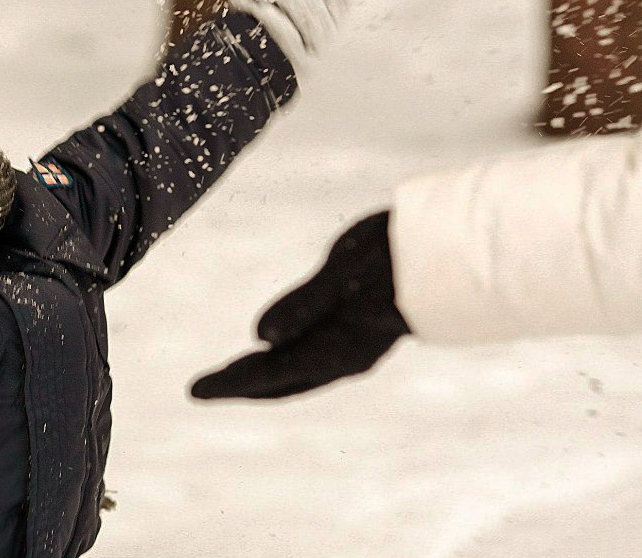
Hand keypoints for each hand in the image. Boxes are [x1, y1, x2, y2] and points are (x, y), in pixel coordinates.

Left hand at [190, 211, 408, 399]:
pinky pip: (310, 357)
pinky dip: (283, 361)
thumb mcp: (343, 275)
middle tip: (201, 389)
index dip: (231, 382)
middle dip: (240, 385)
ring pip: (296, 372)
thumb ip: (302, 306)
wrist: (446, 250)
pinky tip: (273, 352)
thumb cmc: (394, 257)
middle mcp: (344, 357)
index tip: (195, 390)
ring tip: (229, 378)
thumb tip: (258, 337)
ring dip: (260, 377)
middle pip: (281, 382)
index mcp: (337, 349)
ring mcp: (353, 347)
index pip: (271, 372)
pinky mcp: (358, 331)